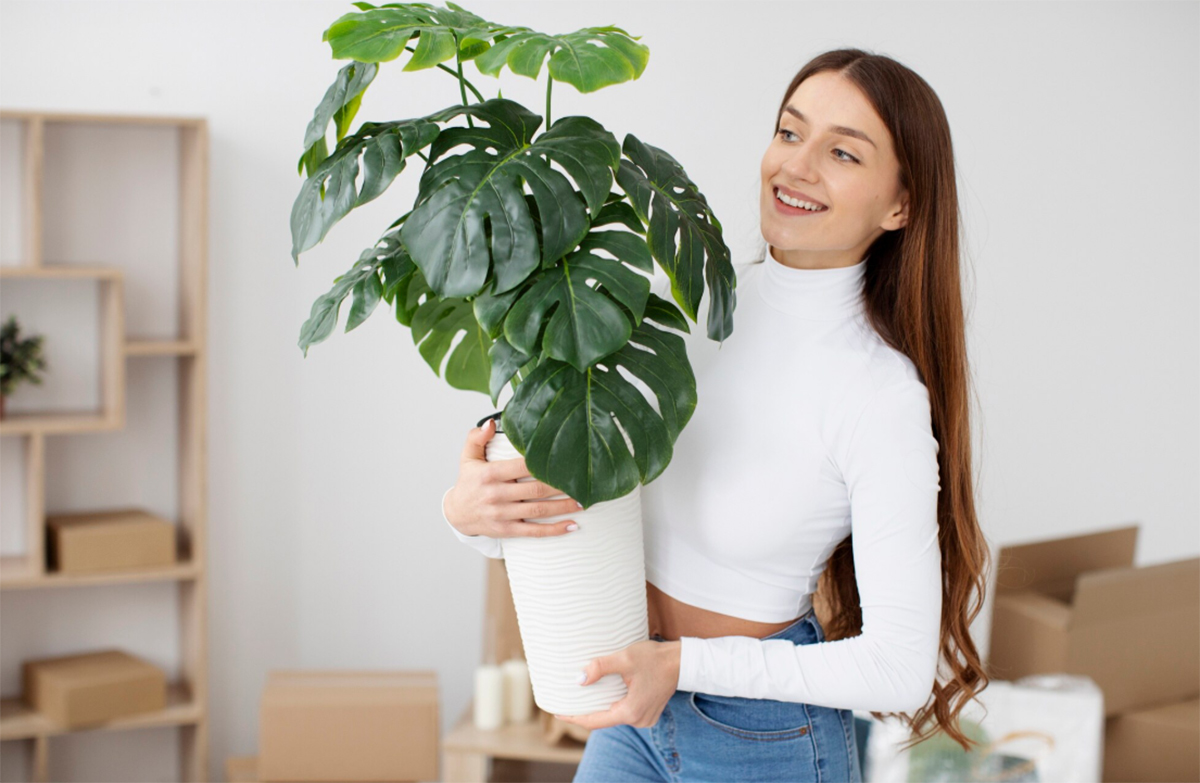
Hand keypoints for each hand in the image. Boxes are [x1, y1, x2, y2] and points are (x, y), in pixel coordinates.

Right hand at [445, 417, 583, 537]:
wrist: (457, 514)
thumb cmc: (469, 481)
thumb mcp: (468, 457)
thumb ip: (476, 437)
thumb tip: (491, 424)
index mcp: (490, 474)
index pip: (522, 466)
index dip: (545, 462)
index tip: (566, 458)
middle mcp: (496, 494)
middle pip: (536, 489)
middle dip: (562, 486)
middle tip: (583, 480)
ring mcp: (502, 514)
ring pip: (539, 510)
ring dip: (564, 507)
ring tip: (584, 500)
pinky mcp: (506, 530)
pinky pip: (534, 531)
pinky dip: (555, 530)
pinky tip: (572, 525)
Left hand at [554, 640, 681, 729]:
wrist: (682, 661)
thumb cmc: (655, 658)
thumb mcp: (625, 658)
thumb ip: (601, 667)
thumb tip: (579, 679)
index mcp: (630, 711)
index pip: (594, 721)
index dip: (574, 718)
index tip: (557, 713)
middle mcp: (638, 720)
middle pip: (603, 721)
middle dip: (584, 713)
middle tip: (565, 703)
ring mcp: (645, 719)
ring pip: (613, 717)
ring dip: (599, 708)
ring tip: (580, 699)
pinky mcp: (648, 713)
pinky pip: (623, 713)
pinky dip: (611, 706)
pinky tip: (601, 696)